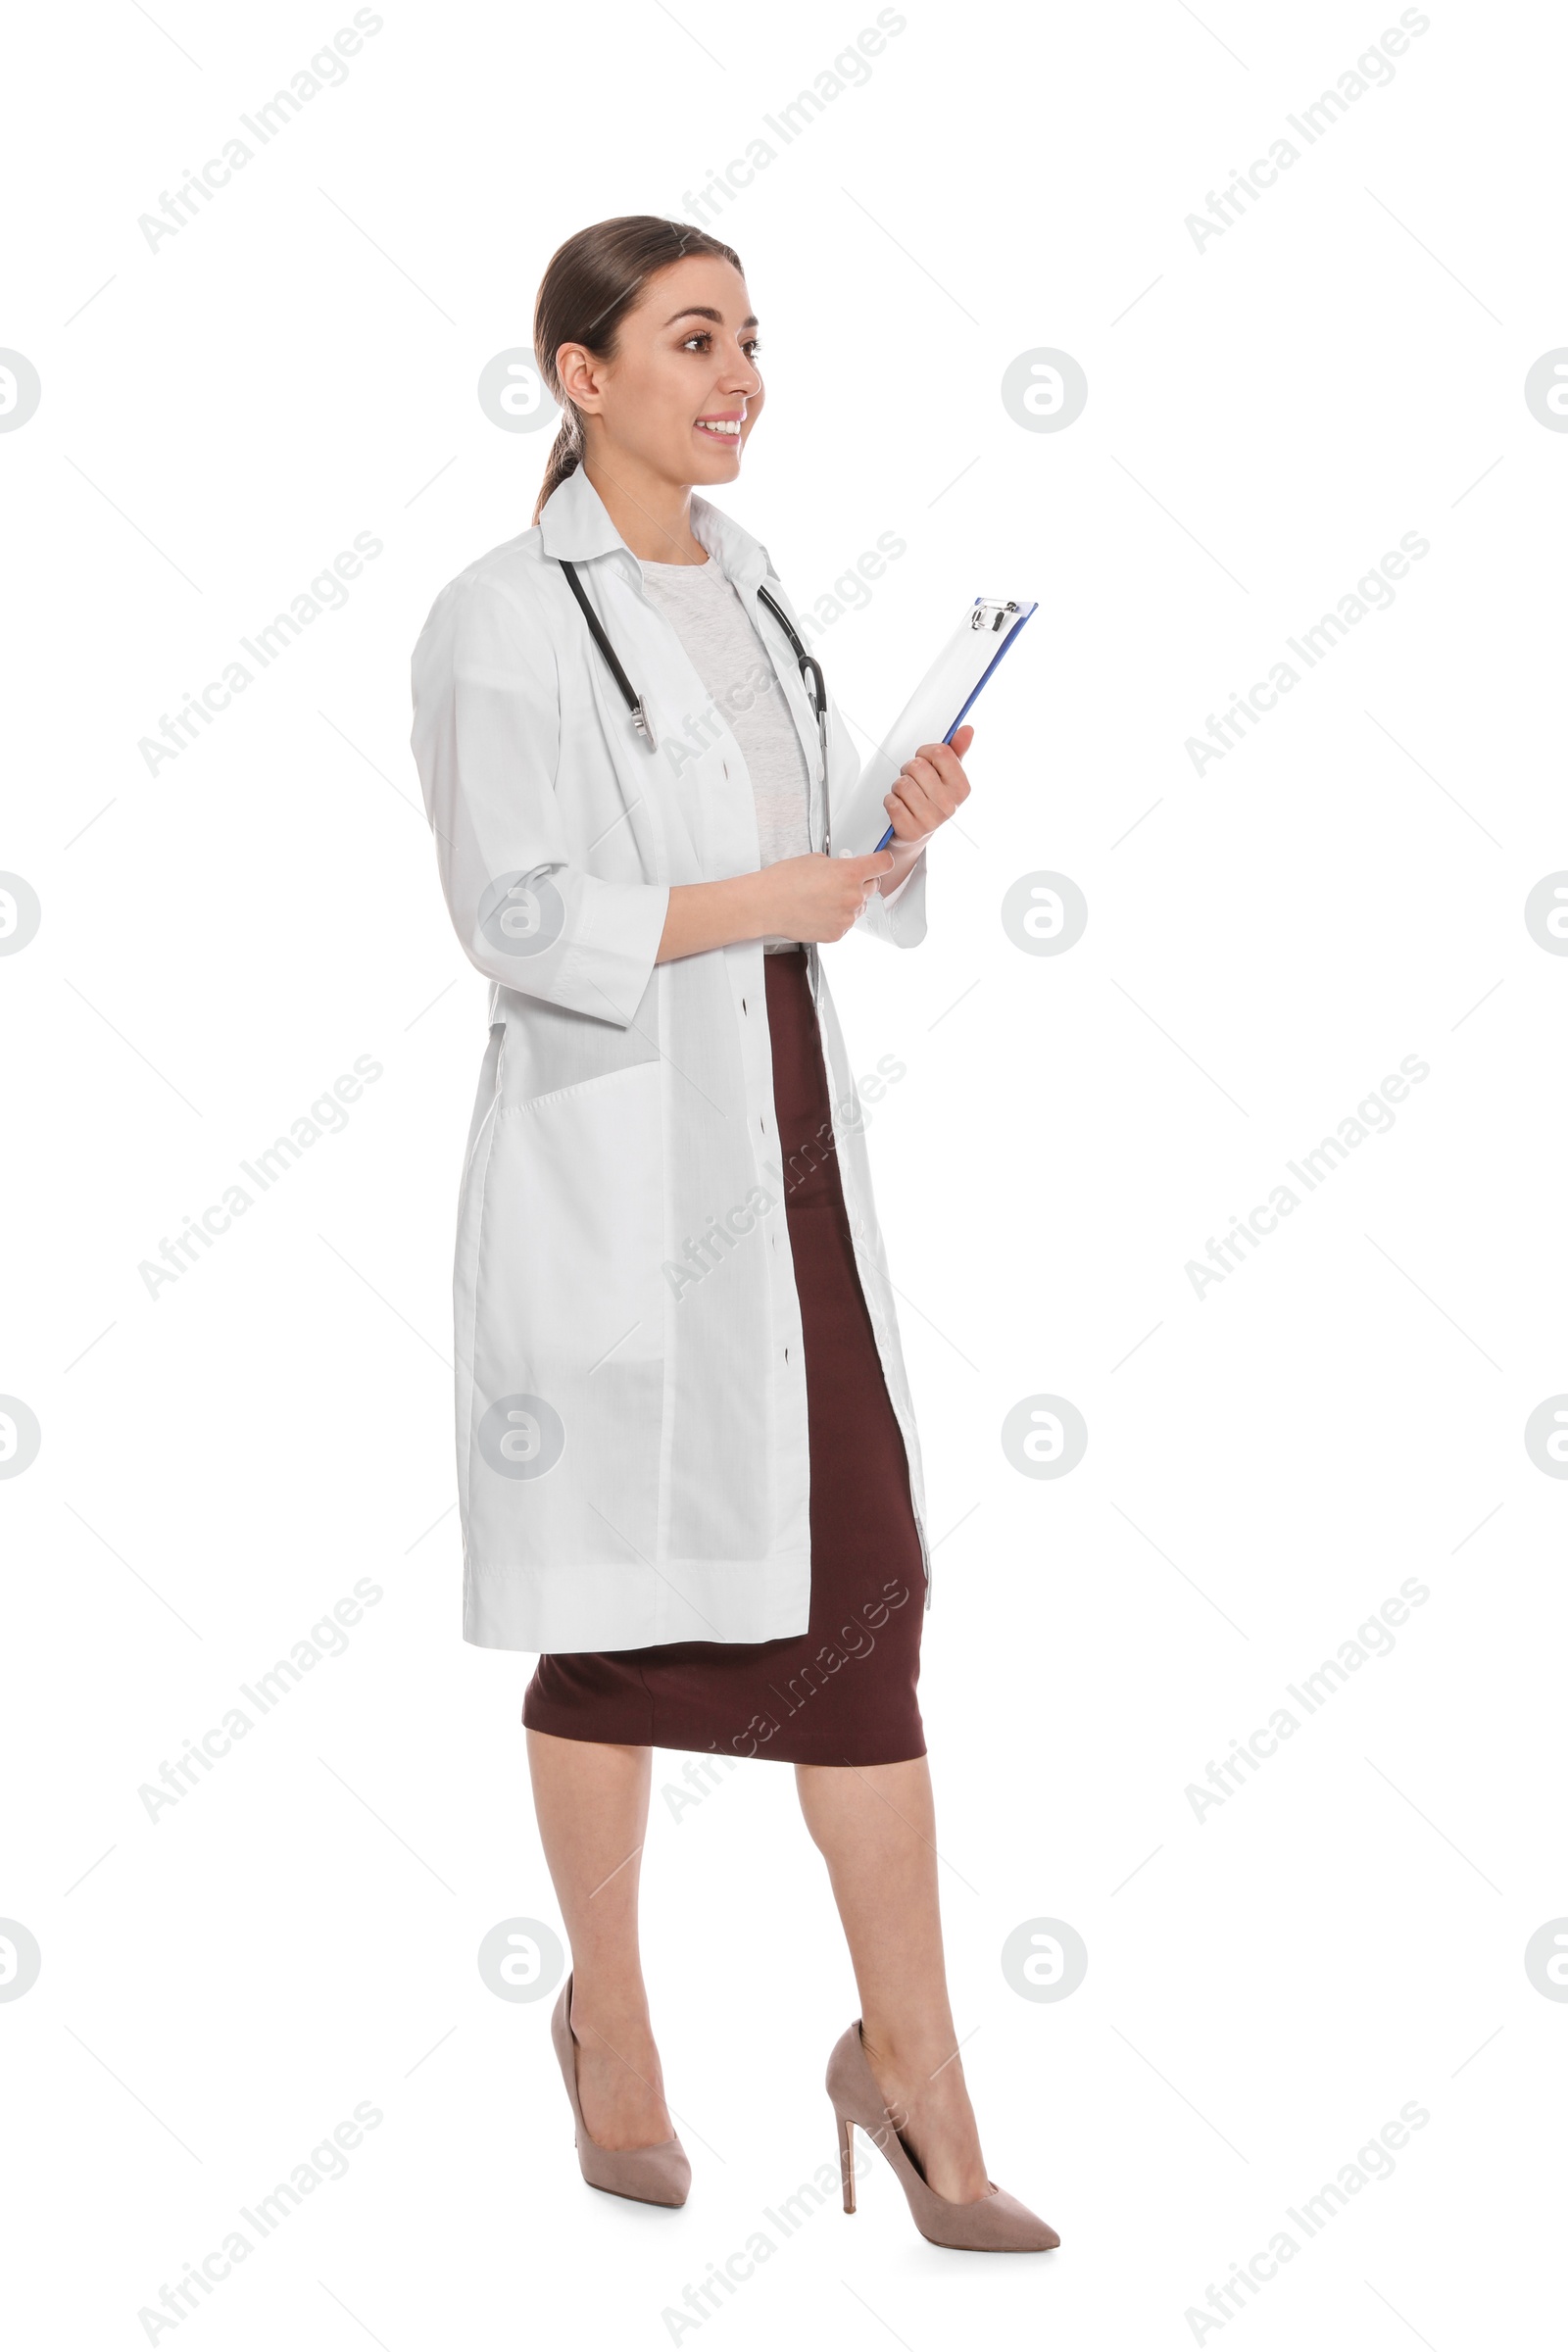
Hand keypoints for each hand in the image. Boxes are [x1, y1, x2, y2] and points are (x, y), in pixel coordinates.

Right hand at [757, 850, 895, 941]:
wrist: (766, 904)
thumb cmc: (784, 881)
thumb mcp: (816, 860)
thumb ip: (839, 865)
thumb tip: (845, 869)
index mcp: (850, 873)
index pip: (884, 864)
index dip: (881, 861)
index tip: (879, 861)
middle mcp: (853, 896)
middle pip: (873, 886)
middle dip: (862, 881)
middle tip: (841, 880)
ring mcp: (846, 918)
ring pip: (859, 907)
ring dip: (849, 901)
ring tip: (824, 897)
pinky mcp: (837, 933)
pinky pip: (846, 923)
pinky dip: (837, 917)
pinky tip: (819, 911)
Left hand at [882, 722, 973, 845]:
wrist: (916, 832)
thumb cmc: (930, 796)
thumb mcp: (946, 774)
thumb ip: (956, 750)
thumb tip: (967, 730)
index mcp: (962, 788)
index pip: (940, 752)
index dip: (925, 753)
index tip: (925, 762)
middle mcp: (949, 806)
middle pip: (917, 766)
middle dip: (909, 769)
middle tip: (913, 780)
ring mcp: (931, 821)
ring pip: (903, 784)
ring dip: (898, 786)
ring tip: (906, 794)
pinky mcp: (911, 831)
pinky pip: (892, 802)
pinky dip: (890, 800)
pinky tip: (899, 806)